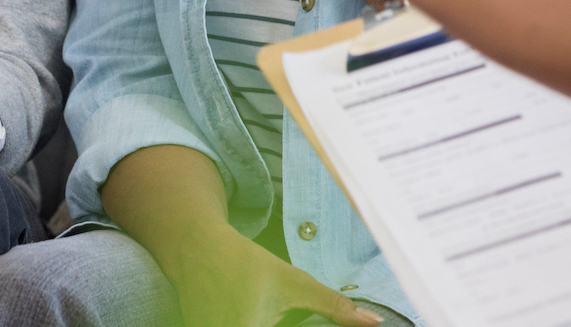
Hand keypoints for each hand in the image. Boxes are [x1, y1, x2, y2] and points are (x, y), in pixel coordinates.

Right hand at [166, 219, 380, 326]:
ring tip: (262, 307)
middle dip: (286, 325)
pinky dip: (255, 325)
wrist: (197, 250)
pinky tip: (250, 312)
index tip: (293, 318)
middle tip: (276, 309)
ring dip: (269, 325)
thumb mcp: (293, 282)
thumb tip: (373, 321)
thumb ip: (333, 306)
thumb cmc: (245, 264)